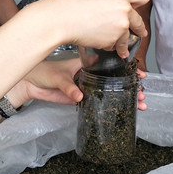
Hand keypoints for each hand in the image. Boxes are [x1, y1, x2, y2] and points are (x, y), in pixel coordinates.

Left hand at [9, 60, 148, 109]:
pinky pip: (99, 101)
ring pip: (110, 91)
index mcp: (87, 63)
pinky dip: (111, 104)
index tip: (140, 74)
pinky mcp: (81, 97)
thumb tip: (79, 96)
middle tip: (143, 93)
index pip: (112, 65)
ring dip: (125, 96)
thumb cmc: (43, 72)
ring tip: (140, 104)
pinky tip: (122, 110)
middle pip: (115, 80)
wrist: (30, 83)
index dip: (127, 70)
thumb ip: (68, 87)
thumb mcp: (57, 77)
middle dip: (131, 86)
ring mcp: (87, 86)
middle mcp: (90, 74)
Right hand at [19, 0, 149, 56]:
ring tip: (116, 44)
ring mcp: (121, 25)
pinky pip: (116, 44)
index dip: (140, 3)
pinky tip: (99, 40)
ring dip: (122, 41)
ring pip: (128, 36)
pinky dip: (109, 45)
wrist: (61, 19)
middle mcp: (124, 8)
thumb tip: (115, 1)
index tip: (139, 8)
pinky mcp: (114, 40)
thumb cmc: (72, 4)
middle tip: (138, 31)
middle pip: (139, 20)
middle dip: (138, 28)